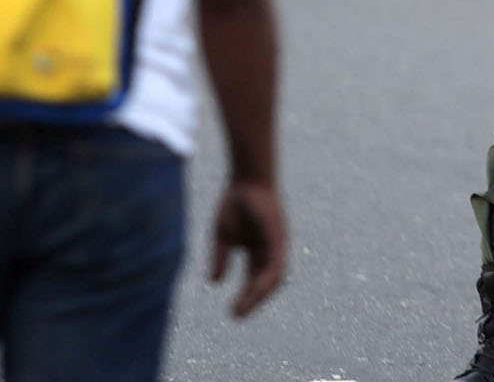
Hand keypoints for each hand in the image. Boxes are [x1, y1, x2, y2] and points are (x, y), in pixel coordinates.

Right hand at [209, 180, 287, 317]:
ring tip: (243, 307)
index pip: (255, 280)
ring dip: (259, 295)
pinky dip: (267, 278)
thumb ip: (220, 258)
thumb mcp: (223, 236)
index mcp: (259, 250)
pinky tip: (257, 289)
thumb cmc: (236, 202)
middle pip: (266, 283)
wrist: (247, 178)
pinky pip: (276, 263)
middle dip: (252, 301)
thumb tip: (214, 282)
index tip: (233, 312)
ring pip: (274, 277)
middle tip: (237, 315)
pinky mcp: (279, 237)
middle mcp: (271, 250)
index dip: (245, 297)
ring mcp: (278, 244)